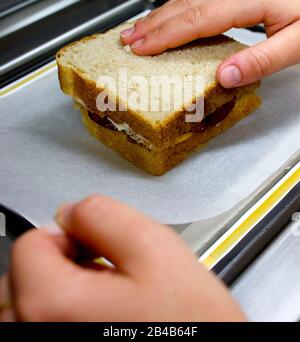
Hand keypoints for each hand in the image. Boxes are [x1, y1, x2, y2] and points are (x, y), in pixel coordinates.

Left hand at [0, 195, 244, 321]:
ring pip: (32, 302)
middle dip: (64, 261)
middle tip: (107, 271)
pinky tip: (102, 317)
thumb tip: (73, 210)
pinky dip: (66, 312)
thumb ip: (104, 213)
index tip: (96, 244)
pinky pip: (45, 323)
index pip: (31, 241)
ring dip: (63, 289)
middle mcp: (36, 334)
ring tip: (108, 298)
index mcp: (52, 303)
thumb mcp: (155, 247)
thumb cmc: (189, 325)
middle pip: (26, 273)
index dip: (70, 232)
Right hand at [121, 0, 299, 87]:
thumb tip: (224, 76)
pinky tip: (170, 19)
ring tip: (139, 29)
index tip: (141, 48)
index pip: (196, 19)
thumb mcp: (299, 44)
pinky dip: (179, 10)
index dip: (165, 35)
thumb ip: (261, 61)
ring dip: (162, 15)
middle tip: (127, 40)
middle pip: (186, 4)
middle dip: (153, 23)